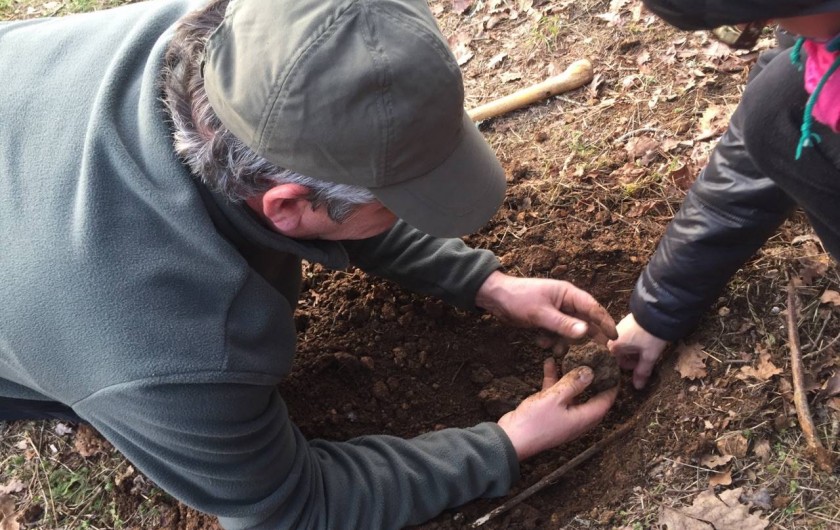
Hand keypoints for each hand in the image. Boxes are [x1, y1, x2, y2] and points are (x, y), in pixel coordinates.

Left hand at [475, 271, 616, 344]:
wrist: (495, 298)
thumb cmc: (518, 299)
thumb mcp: (540, 313)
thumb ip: (563, 324)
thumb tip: (586, 332)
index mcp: (568, 294)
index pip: (593, 308)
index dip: (605, 323)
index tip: (614, 338)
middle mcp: (566, 303)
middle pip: (585, 322)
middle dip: (586, 338)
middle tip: (595, 355)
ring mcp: (557, 312)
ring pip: (570, 331)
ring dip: (565, 342)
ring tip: (558, 350)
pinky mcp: (547, 321)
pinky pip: (557, 334)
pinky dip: (552, 340)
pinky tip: (541, 342)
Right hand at [497, 359, 616, 460]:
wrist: (511, 438)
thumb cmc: (535, 422)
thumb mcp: (555, 398)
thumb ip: (573, 384)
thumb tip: (591, 372)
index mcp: (583, 418)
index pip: (605, 401)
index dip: (612, 386)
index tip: (614, 369)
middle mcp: (576, 418)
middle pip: (591, 396)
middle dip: (593, 379)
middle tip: (596, 361)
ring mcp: (562, 415)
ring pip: (572, 393)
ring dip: (571, 376)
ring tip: (573, 357)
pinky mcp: (548, 411)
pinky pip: (556, 394)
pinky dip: (554, 380)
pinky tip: (549, 363)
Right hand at [607, 313, 668, 389]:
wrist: (657, 312)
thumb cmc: (650, 336)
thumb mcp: (649, 356)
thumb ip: (642, 372)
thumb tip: (637, 387)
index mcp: (613, 347)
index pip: (617, 364)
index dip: (631, 366)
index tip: (641, 364)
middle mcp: (612, 338)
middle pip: (620, 354)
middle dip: (632, 358)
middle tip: (646, 356)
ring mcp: (618, 329)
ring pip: (624, 346)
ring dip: (634, 350)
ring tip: (647, 347)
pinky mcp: (625, 323)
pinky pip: (627, 337)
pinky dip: (635, 341)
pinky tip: (645, 339)